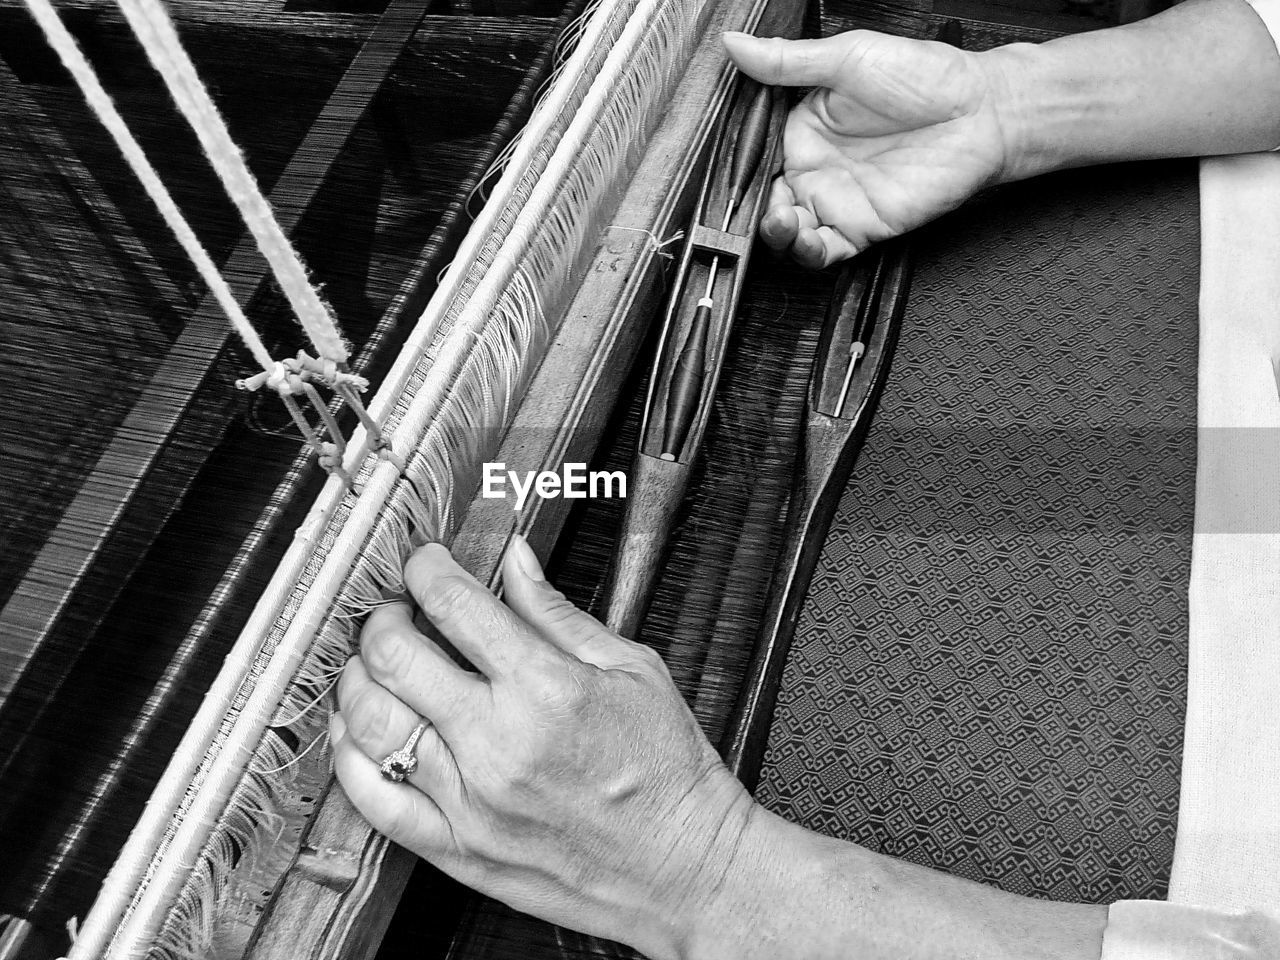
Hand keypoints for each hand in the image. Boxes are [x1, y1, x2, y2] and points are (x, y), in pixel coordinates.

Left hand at [331, 539, 756, 959]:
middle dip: (384, 617)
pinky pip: (374, 799)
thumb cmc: (666, 771)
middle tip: (397, 611)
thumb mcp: (632, 670)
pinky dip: (352, 756)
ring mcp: (470, 800)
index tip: (425, 563)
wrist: (684, 866)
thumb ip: (558, 614)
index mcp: (546, 687)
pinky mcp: (457, 848)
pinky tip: (362, 732)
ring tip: (375, 666)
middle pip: (394, 655)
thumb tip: (515, 562)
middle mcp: (499, 742)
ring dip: (359, 678)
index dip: (427, 569)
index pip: (454, 604)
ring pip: (371, 721)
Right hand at [724, 30, 1014, 266]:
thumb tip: (735, 46)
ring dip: (775, 233)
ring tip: (780, 219)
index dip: (738, 166)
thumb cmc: (925, 76)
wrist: (980, 111)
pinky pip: (824, 251)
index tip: (730, 167)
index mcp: (803, 128)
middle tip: (755, 201)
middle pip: (764, 199)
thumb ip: (787, 62)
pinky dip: (807, 253)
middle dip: (751, 209)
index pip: (755, 154)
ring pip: (788, 231)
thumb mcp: (847, 57)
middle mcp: (815, 168)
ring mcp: (836, 201)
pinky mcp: (860, 228)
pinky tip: (805, 239)